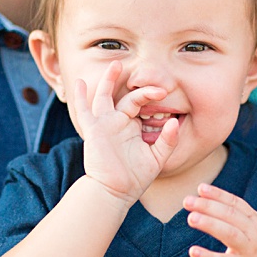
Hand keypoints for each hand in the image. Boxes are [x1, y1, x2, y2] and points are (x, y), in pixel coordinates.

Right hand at [76, 61, 178, 202]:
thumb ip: (168, 140)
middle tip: (143, 72)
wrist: (116, 192)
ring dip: (109, 80)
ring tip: (116, 64)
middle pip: (125, 96)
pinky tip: (81, 82)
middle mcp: (117, 123)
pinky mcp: (93, 131)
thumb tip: (175, 121)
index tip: (164, 93)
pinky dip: (80, 96)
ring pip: (105, 96)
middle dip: (134, 84)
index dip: (151, 95)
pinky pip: (84, 111)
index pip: (141, 104)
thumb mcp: (157, 158)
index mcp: (132, 127)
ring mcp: (104, 125)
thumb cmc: (135, 178)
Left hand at [184, 185, 256, 256]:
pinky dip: (208, 256)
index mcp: (256, 222)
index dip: (218, 195)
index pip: (236, 203)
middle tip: (187, 201)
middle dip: (208, 206)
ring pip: (229, 234)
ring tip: (191, 218)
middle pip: (230, 215)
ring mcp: (249, 252)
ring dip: (209, 224)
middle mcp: (254, 234)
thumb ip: (239, 217)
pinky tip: (193, 251)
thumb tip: (211, 201)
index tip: (200, 188)